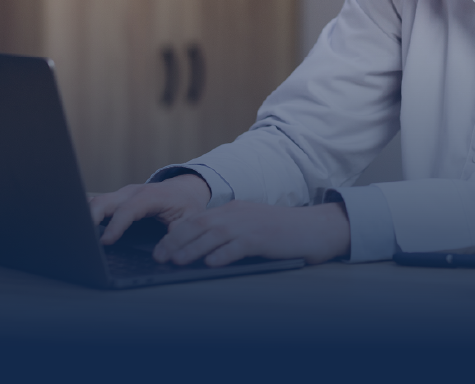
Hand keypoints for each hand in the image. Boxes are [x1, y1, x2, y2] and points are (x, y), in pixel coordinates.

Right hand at [89, 173, 211, 244]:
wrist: (185, 188)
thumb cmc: (187, 205)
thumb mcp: (190, 219)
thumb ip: (177, 236)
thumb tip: (160, 256)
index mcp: (151, 196)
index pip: (129, 209)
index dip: (116, 225)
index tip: (105, 242)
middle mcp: (133, 192)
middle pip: (104, 201)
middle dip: (90, 217)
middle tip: (80, 239)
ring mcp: (122, 195)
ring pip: (96, 201)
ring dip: (84, 216)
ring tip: (73, 236)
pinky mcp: (116, 200)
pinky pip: (97, 204)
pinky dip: (86, 214)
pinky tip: (77, 228)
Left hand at [152, 200, 349, 265]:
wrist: (315, 228)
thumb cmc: (282, 232)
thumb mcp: (251, 226)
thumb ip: (229, 233)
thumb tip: (201, 251)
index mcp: (234, 209)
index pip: (198, 219)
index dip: (176, 234)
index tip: (160, 248)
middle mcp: (239, 214)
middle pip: (200, 225)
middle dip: (176, 241)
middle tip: (159, 257)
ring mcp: (251, 225)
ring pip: (214, 235)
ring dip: (192, 249)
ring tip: (176, 261)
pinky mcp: (264, 238)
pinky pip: (239, 246)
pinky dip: (223, 255)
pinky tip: (211, 264)